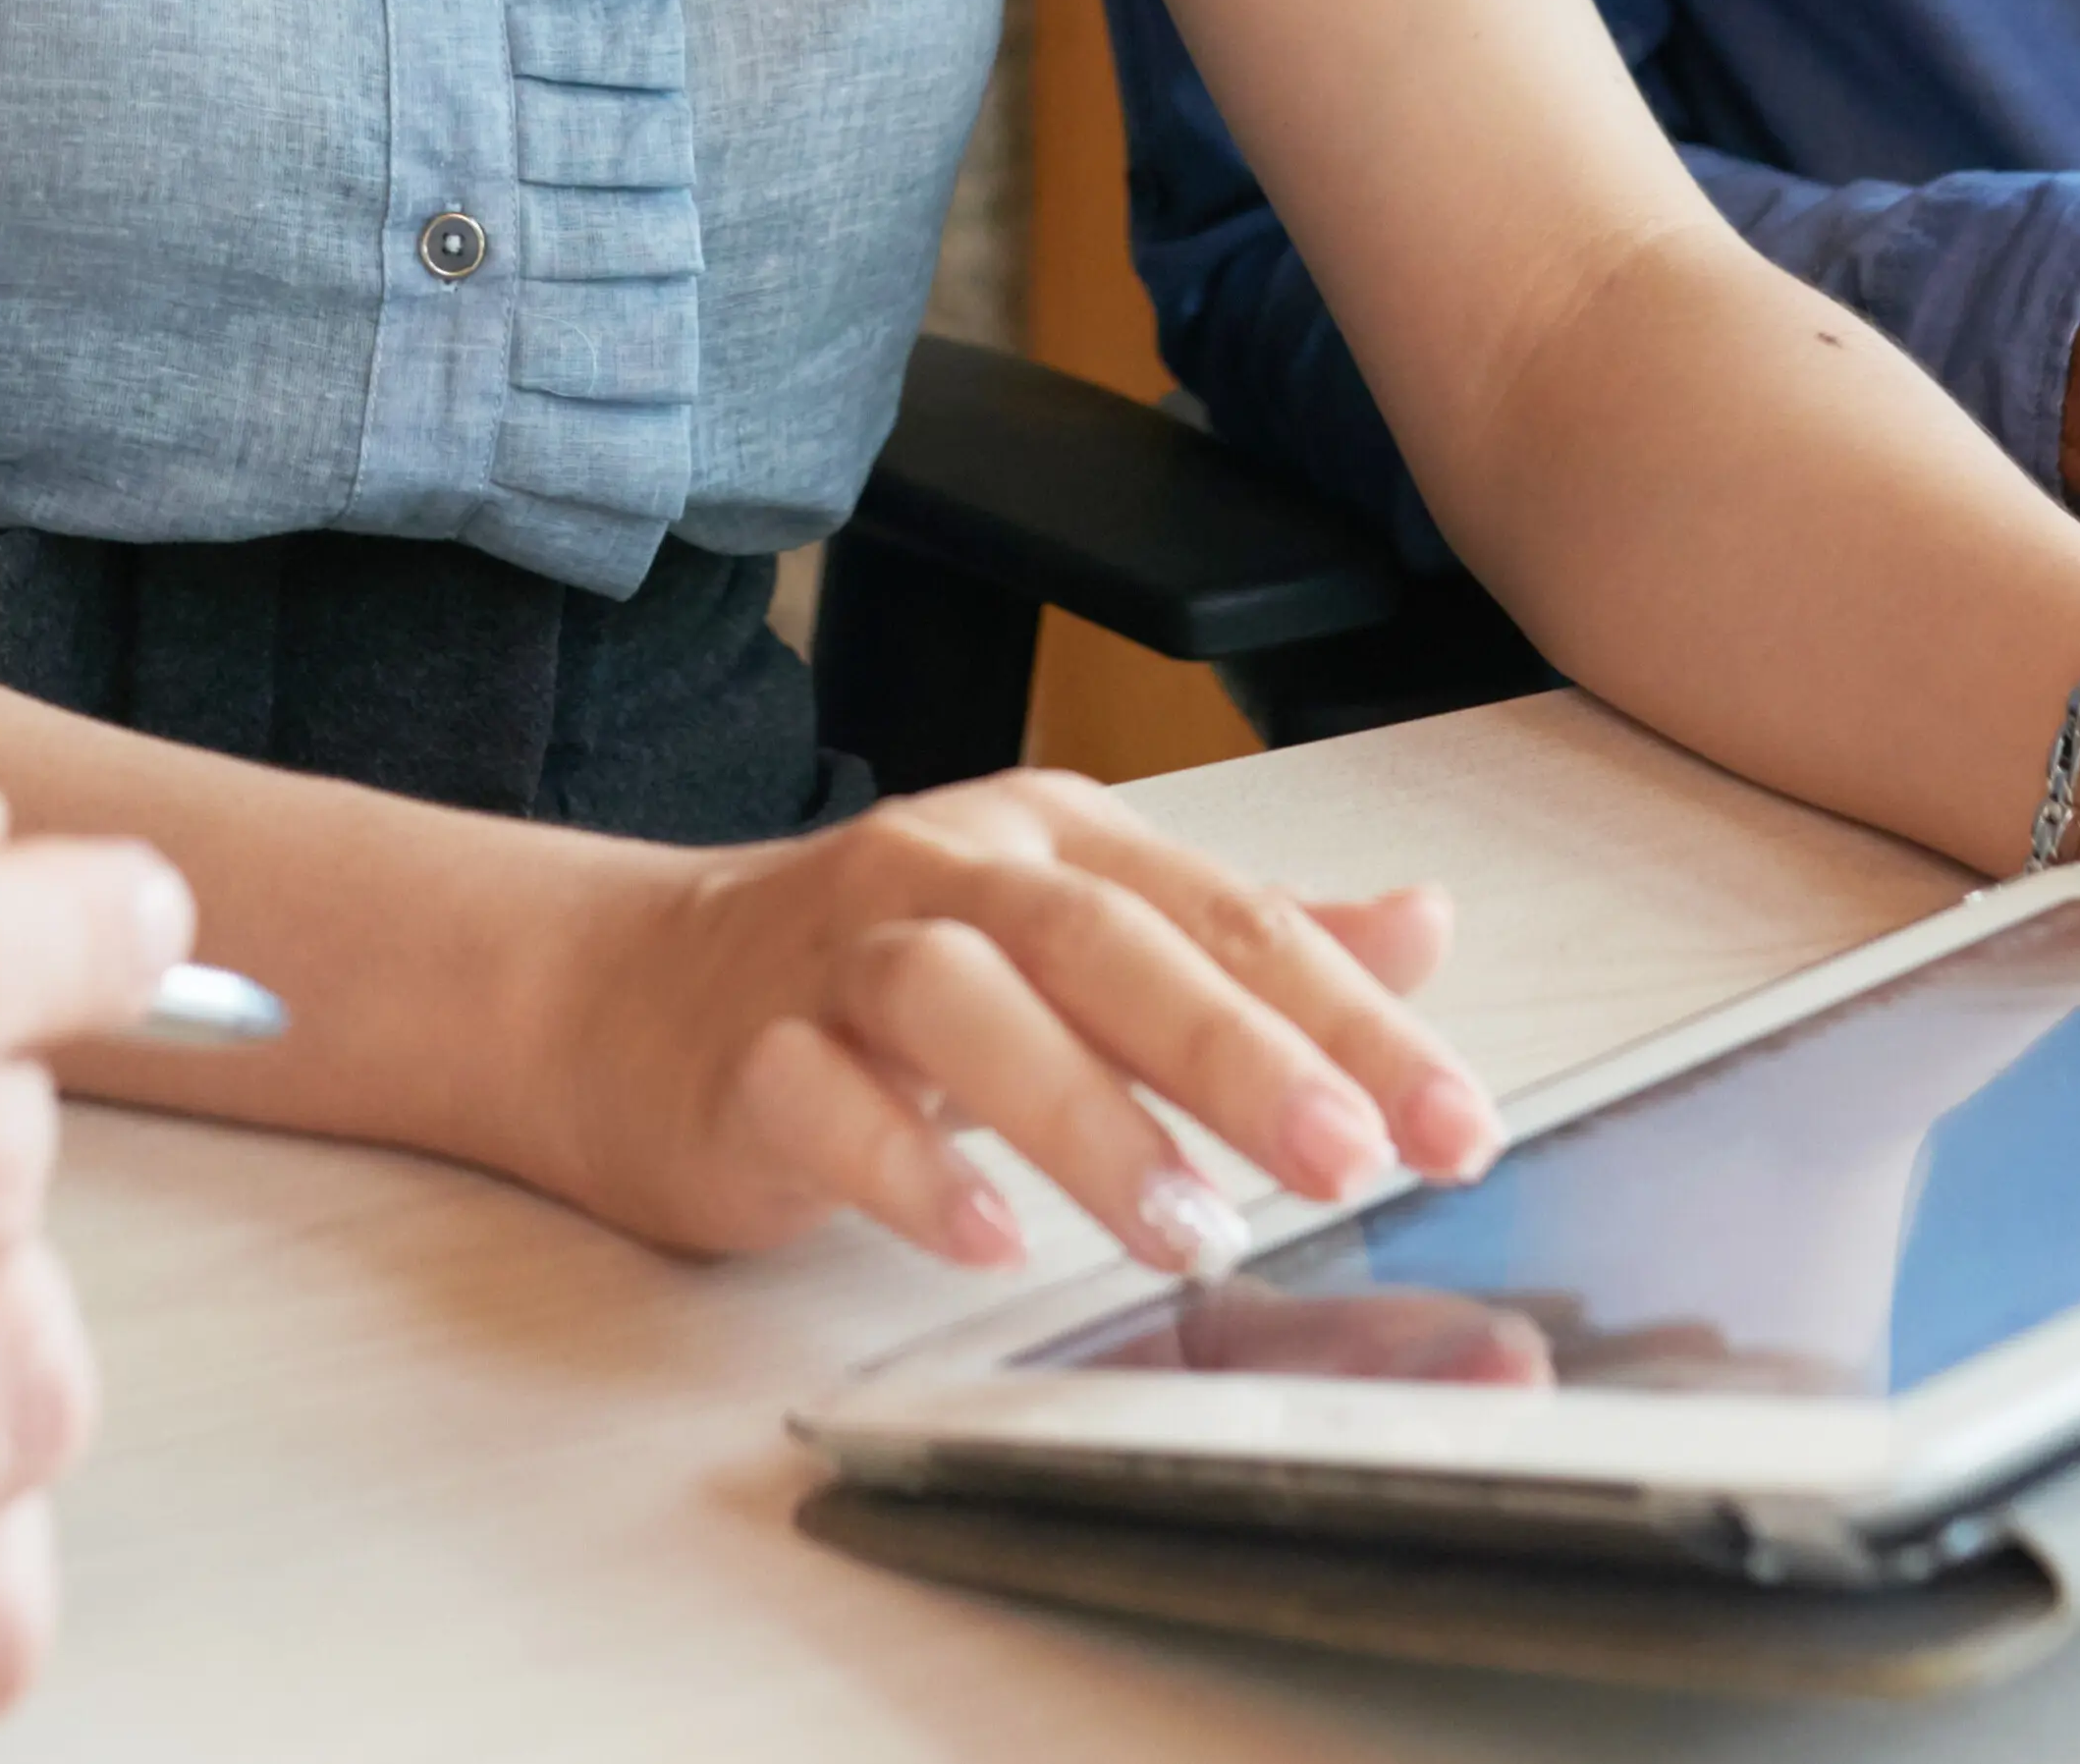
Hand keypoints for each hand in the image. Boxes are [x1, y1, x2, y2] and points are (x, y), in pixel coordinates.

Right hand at [503, 769, 1499, 1278]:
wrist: (626, 994)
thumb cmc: (874, 977)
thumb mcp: (1079, 938)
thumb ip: (1246, 945)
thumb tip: (1424, 926)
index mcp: (1060, 843)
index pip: (1234, 921)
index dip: (1355, 1023)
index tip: (1453, 1125)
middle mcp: (956, 874)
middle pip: (1111, 944)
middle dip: (1241, 1053)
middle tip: (1347, 1156)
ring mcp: (841, 957)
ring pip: (970, 1005)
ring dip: (1090, 1118)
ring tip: (1191, 1226)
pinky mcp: (749, 1054)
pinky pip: (828, 1101)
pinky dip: (912, 1167)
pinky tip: (989, 1235)